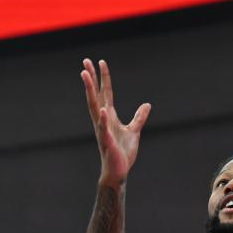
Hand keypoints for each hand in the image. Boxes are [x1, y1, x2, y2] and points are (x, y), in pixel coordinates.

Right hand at [81, 59, 150, 187]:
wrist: (118, 171)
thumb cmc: (123, 152)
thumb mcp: (134, 131)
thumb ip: (139, 118)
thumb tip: (146, 105)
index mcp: (110, 116)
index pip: (106, 92)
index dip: (104, 77)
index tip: (100, 62)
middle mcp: (103, 119)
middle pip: (96, 95)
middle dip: (91, 78)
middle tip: (85, 61)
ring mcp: (103, 129)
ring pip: (94, 107)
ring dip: (90, 91)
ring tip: (85, 76)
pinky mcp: (107, 141)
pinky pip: (104, 128)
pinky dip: (103, 119)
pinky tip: (103, 109)